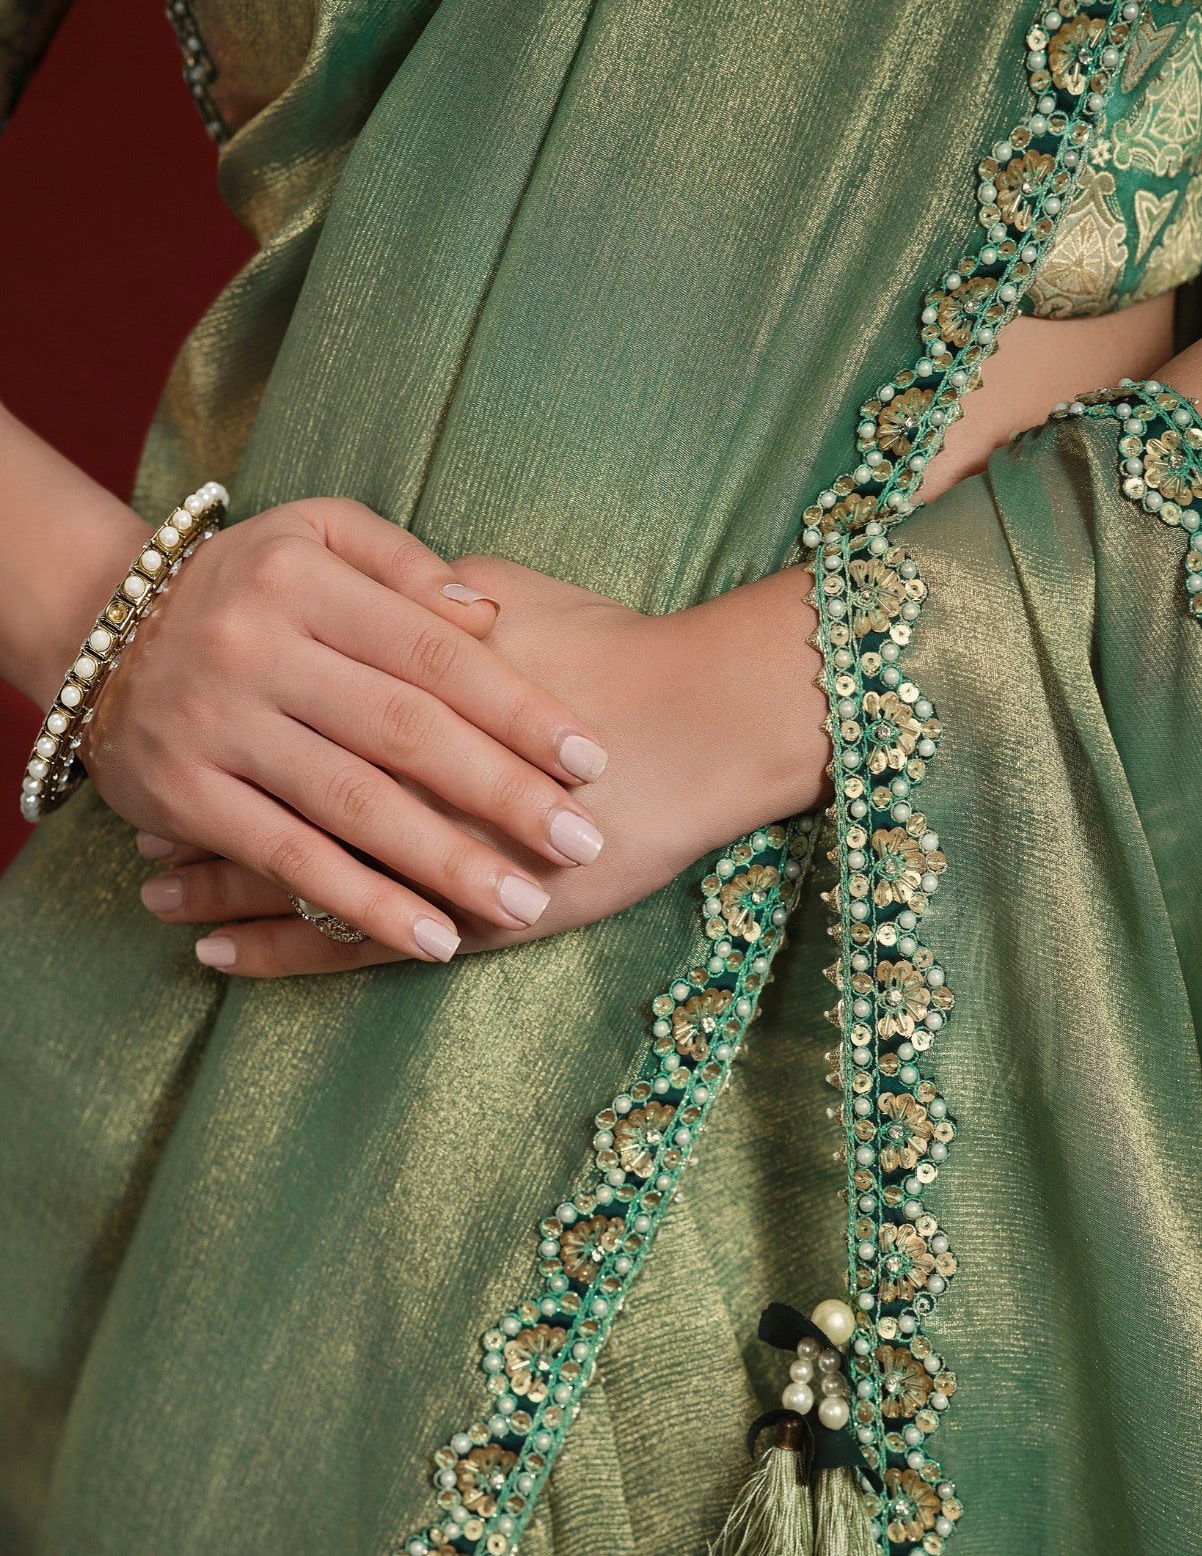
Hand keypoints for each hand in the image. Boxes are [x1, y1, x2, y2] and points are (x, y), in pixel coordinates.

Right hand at [83, 499, 612, 961]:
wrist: (100, 632)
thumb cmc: (247, 585)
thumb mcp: (317, 535)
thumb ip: (405, 565)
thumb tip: (488, 615)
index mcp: (304, 578)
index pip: (434, 653)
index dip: (518, 709)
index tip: (590, 760)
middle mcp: (257, 648)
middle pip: (404, 731)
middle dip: (502, 794)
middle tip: (581, 842)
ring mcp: (218, 727)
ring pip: (353, 805)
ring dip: (446, 864)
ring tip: (526, 905)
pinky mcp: (187, 797)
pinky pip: (290, 860)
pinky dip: (364, 904)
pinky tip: (434, 940)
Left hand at [134, 554, 829, 975]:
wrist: (707, 725)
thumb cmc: (614, 654)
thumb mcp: (505, 597)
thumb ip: (418, 604)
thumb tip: (361, 606)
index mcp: (395, 688)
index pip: (275, 716)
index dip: (215, 732)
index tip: (161, 740)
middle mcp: (396, 775)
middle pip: (267, 800)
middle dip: (196, 822)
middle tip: (139, 840)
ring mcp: (425, 851)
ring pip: (292, 879)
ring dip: (219, 892)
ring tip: (160, 904)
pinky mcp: (465, 915)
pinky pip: (350, 942)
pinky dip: (282, 951)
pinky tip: (227, 958)